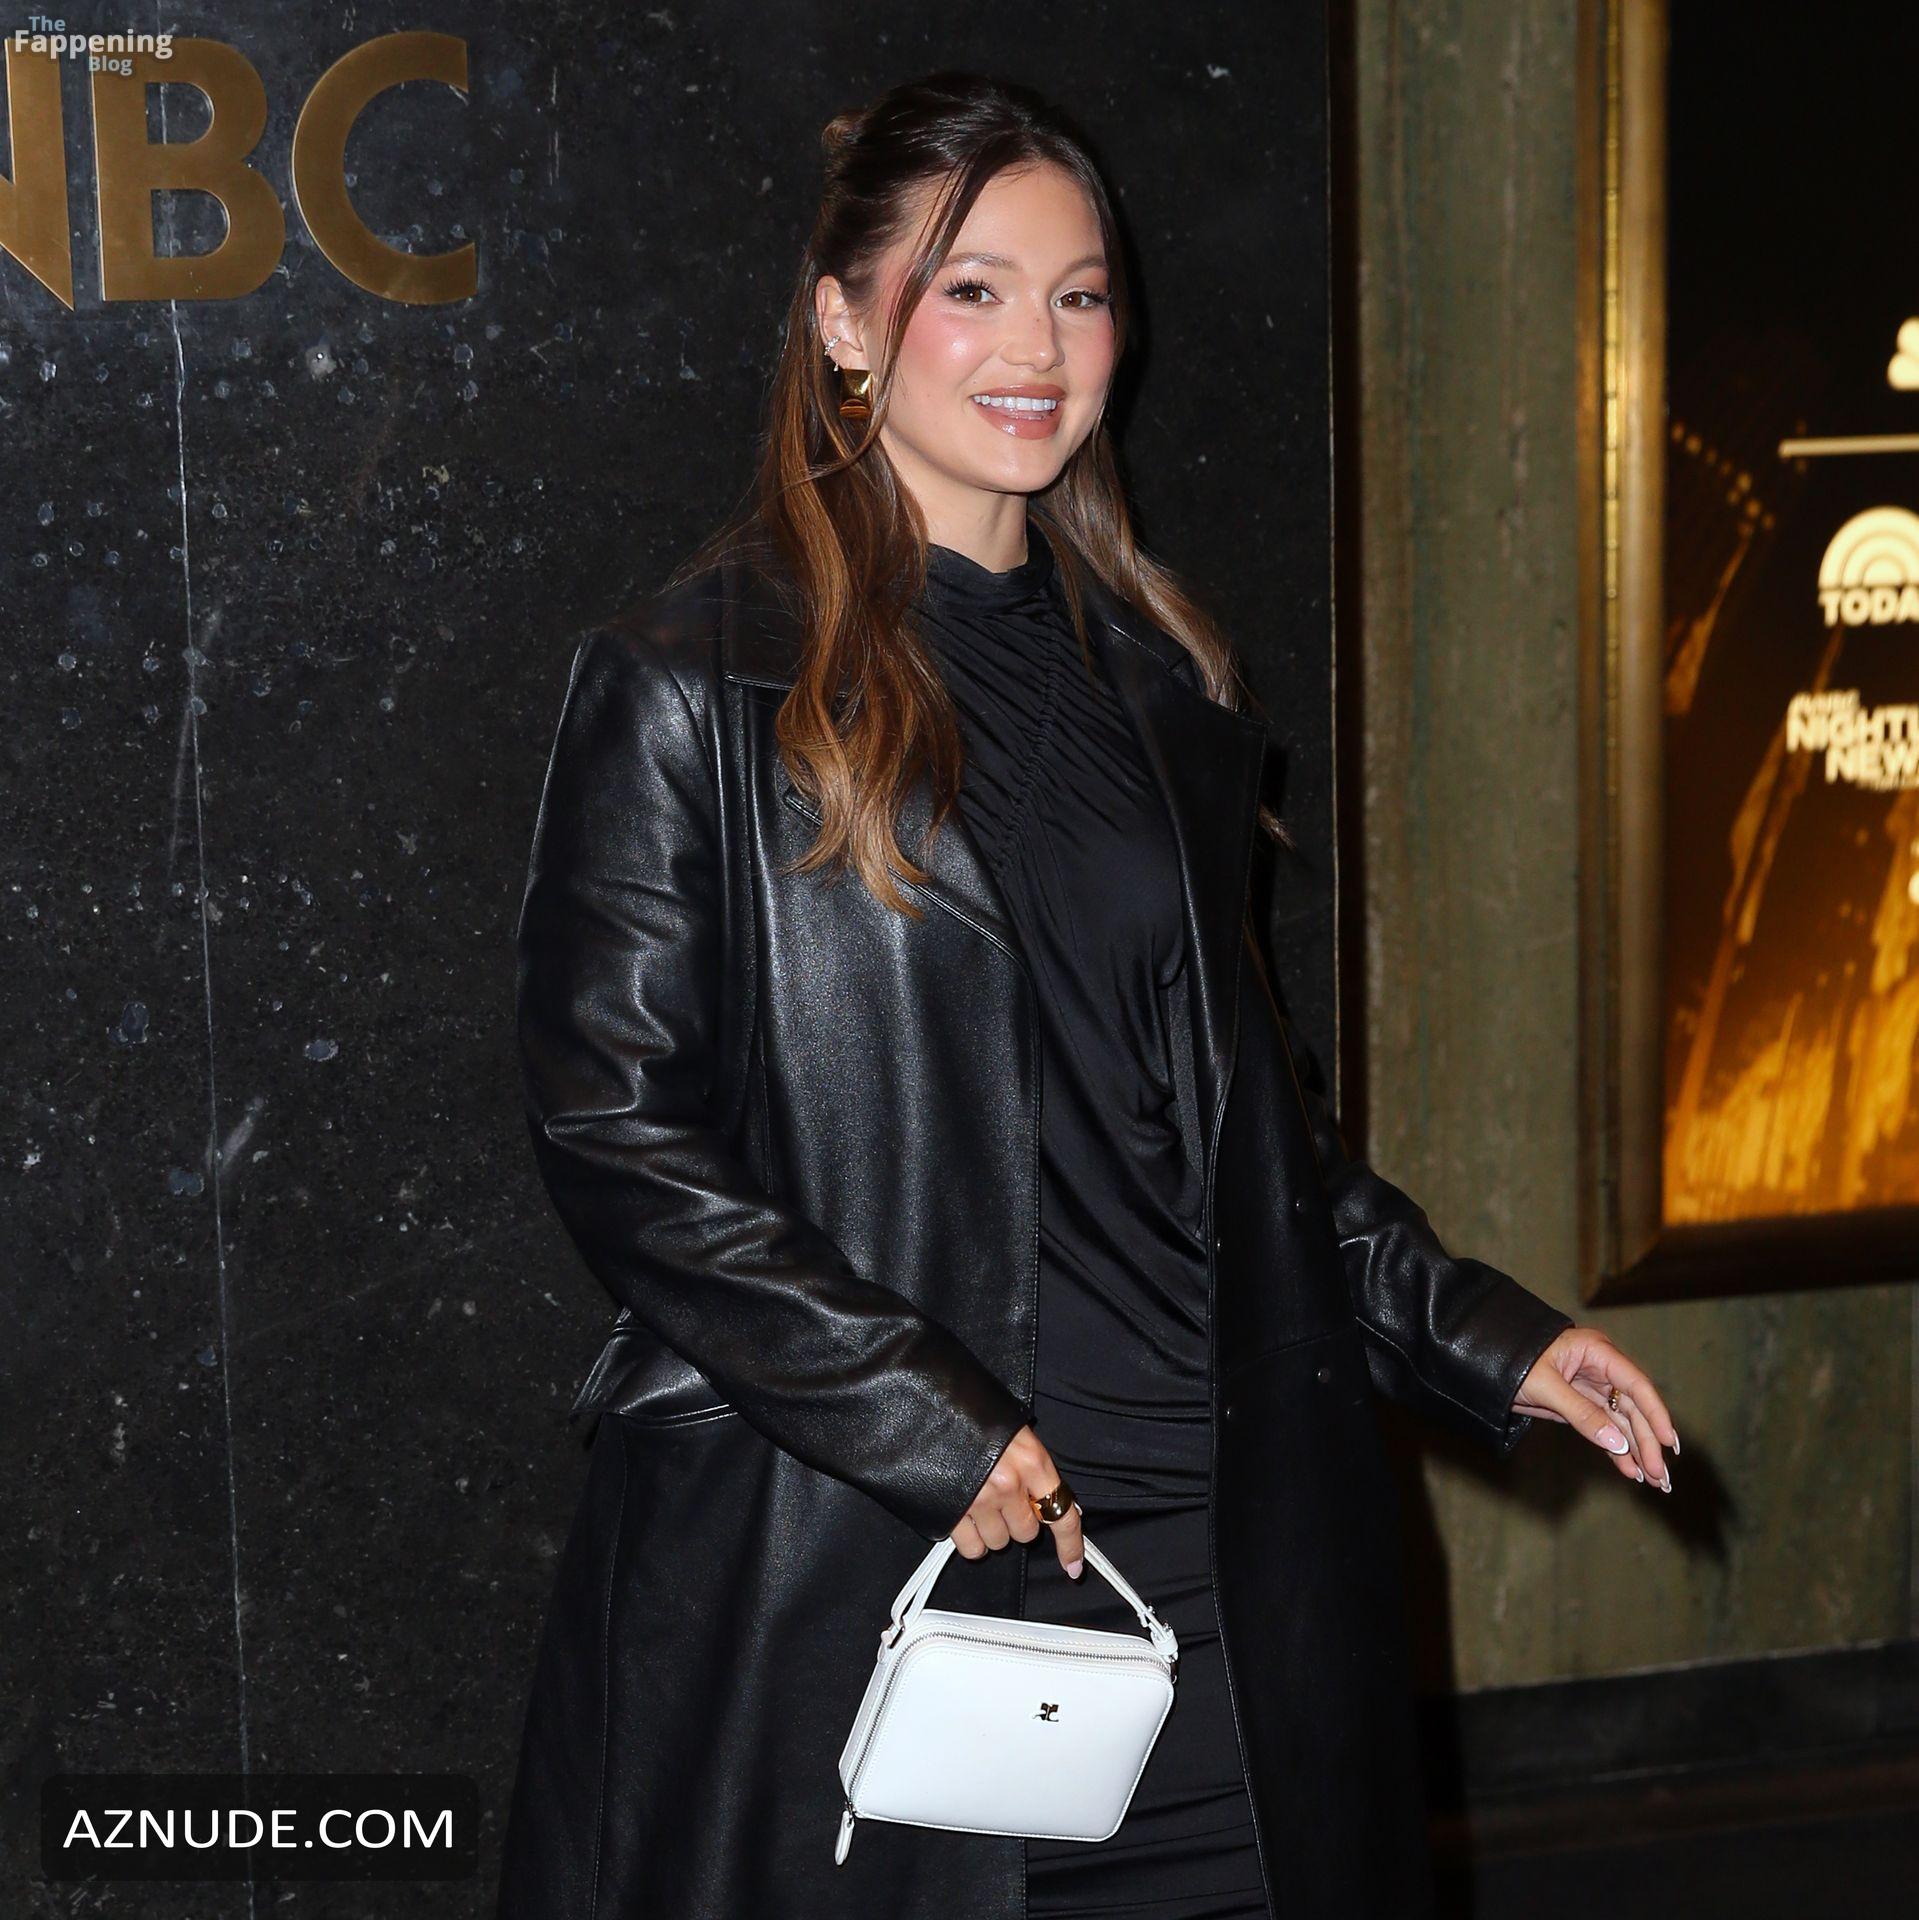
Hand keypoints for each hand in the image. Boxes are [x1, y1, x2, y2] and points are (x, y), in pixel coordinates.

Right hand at [952, 1423, 1085, 1577]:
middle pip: (1027, 1534)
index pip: (1063, 1514)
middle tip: (1003, 1499)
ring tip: (979, 1501)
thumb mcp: (1014, 1431)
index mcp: (1032, 1461)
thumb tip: (1051, 1501)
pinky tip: (964, 1517)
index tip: (1073, 1567)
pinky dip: (971, 1540)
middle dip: (1017, 1522)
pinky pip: (973, 1548)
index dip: (1070, 1546)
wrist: (930, 1403)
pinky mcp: (953, 1512)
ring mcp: (980, 1500)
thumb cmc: (974, 1413)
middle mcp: (1010, 1484)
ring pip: (999, 1542)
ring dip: (992, 1529)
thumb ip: (1033, 1468)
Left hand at [1511, 1326, 1679, 1492]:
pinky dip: (1617, 1451)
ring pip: (1623, 1423)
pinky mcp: (1582, 1406)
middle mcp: (1601, 1370)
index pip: (1637, 1384)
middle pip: (1634, 1409)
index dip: (1656, 1414)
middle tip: (1661, 1476)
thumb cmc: (1512, 1362)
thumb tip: (1618, 1443)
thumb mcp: (1545, 1386)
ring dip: (1638, 1451)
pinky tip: (1631, 1471)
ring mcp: (1593, 1389)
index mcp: (1597, 1353)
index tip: (1668, 1442)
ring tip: (1655, 1482)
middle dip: (1648, 1443)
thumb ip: (1581, 1414)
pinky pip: (1605, 1430)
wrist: (1485, 1364)